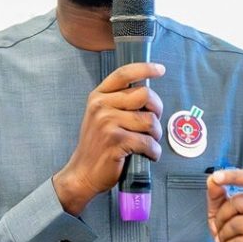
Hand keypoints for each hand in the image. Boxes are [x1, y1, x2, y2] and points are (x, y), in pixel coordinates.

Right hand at [53, 62, 164, 214]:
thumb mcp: (100, 116)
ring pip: (150, 120)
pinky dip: (154, 151)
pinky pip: (148, 142)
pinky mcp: (116, 142)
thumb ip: (118, 102)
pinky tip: (149, 155)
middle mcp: (101, 106)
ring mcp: (108, 123)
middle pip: (144, 95)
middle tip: (154, 123)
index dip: (145, 68)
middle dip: (157, 109)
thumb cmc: (97, 145)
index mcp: (98, 96)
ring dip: (156, 135)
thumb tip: (148, 93)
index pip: (124, 74)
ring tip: (149, 142)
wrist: (82, 173)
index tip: (160, 69)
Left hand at [206, 169, 242, 241]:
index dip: (235, 176)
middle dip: (222, 215)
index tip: (216, 178)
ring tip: (227, 238)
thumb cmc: (235, 232)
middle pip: (239, 202)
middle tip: (221, 226)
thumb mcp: (221, 210)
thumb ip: (217, 194)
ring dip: (224, 233)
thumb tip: (212, 180)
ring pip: (238, 223)